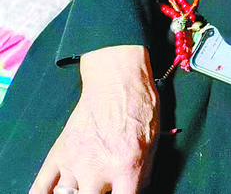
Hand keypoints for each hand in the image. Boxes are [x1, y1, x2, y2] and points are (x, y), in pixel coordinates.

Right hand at [30, 46, 159, 193]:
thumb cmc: (139, 107)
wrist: (117, 82)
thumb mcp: (154, 141)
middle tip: (102, 189)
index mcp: (127, 167)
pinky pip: (40, 187)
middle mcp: (99, 169)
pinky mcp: (59, 154)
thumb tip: (137, 190)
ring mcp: (75, 162)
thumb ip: (144, 173)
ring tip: (85, 186)